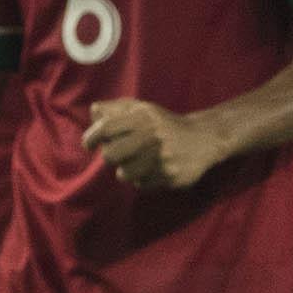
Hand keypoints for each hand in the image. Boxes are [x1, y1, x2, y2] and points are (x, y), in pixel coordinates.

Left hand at [83, 99, 227, 189]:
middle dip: (109, 156)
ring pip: (124, 174)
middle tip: (117, 154)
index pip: (106, 128)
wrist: (204, 138)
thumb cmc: (164, 123)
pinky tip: (152, 169)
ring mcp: (162, 159)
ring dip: (126, 170)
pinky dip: (141, 179)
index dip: (92, 137)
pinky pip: (141, 184)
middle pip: (110, 155)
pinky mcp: (171, 177)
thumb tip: (93, 111)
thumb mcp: (143, 108)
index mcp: (144, 118)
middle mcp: (152, 137)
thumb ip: (116, 108)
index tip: (89, 144)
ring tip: (137, 162)